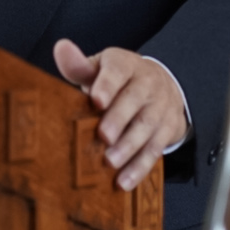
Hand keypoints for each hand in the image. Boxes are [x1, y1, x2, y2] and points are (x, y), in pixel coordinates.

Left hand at [54, 38, 187, 190]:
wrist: (161, 85)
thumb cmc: (117, 80)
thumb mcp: (100, 69)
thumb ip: (79, 65)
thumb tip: (60, 47)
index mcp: (126, 65)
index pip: (118, 71)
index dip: (107, 85)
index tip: (96, 100)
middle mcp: (147, 82)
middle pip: (134, 100)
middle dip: (119, 118)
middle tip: (103, 136)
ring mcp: (161, 105)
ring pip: (147, 126)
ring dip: (130, 146)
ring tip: (110, 162)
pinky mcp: (169, 128)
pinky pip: (156, 149)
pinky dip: (140, 167)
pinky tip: (124, 182)